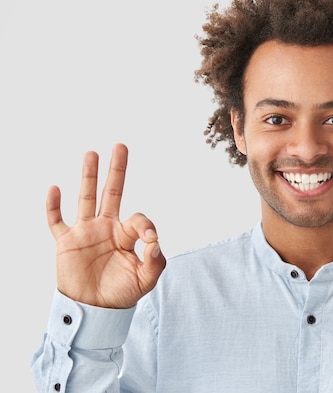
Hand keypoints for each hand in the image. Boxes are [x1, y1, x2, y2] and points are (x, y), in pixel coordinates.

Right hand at [47, 143, 165, 308]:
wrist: (94, 310)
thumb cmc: (121, 294)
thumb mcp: (145, 280)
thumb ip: (156, 263)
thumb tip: (155, 243)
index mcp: (126, 235)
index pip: (138, 219)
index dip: (146, 225)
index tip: (150, 239)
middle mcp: (106, 228)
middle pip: (111, 193)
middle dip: (116, 171)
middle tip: (120, 146)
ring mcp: (85, 232)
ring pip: (86, 199)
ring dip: (88, 177)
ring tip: (91, 154)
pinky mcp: (66, 242)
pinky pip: (57, 221)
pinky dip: (53, 206)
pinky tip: (55, 189)